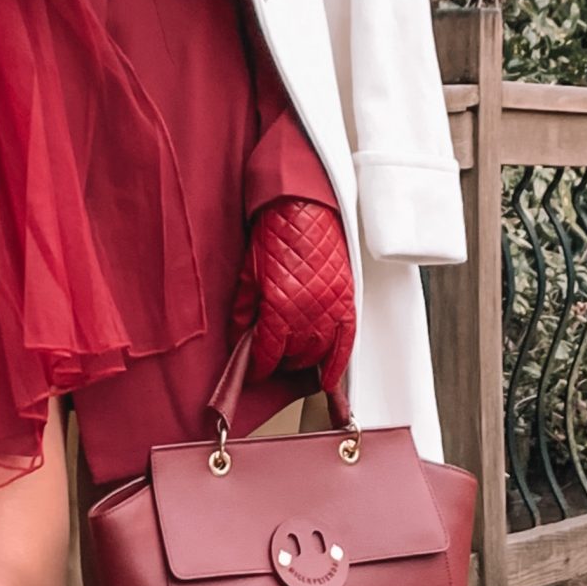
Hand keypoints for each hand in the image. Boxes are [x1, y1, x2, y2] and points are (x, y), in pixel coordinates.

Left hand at [231, 197, 354, 389]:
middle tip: (271, 359)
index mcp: (278, 308)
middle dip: (280, 362)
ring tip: (293, 358)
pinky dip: (338, 363)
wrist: (304, 207)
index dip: (257, 367)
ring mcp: (330, 308)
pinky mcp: (347, 301)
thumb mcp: (248, 273)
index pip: (267, 353)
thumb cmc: (276, 233)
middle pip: (293, 357)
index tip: (253, 371)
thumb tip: (239, 337)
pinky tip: (330, 378)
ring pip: (318, 353)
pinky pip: (346, 343)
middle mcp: (307, 313)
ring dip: (304, 361)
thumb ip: (243, 310)